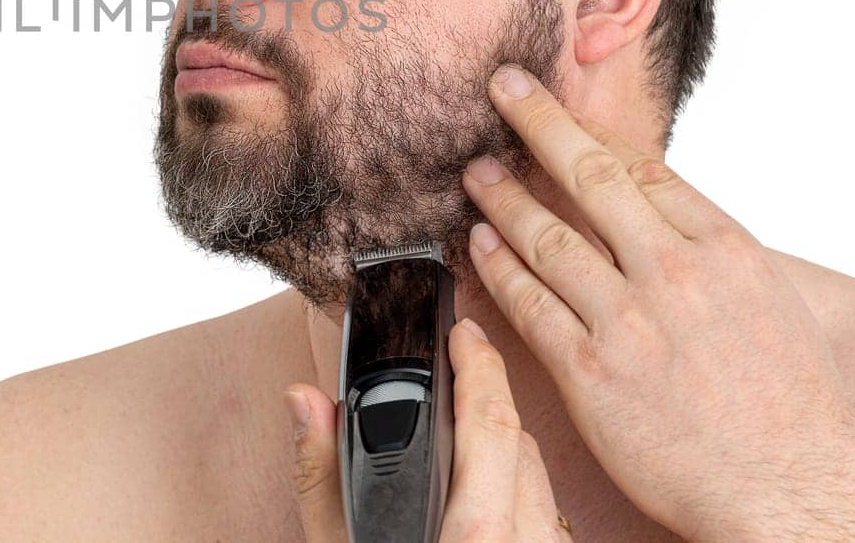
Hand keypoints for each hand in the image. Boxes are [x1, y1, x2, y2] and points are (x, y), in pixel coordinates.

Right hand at [285, 318, 571, 540]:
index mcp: (476, 539)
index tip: (464, 332)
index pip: (494, 423)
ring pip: (541, 483)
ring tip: (462, 441)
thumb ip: (322, 477)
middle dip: (488, 403)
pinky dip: (520, 497)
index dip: (481, 364)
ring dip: (507, 451)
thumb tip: (306, 401)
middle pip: (522, 446)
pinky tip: (484, 505)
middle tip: (456, 373)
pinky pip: (548, 521)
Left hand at [461, 63, 854, 540]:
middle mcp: (674, 272)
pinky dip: (497, 268)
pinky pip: (528, 304)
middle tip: (501, 88)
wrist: (792, 491)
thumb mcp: (771, 302)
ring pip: (547, 237)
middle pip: (590, 176)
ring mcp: (629, 321)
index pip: (645, 170)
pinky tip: (477, 243)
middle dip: (538, 122)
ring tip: (475, 171)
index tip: (561, 110)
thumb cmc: (791, 407)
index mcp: (725, 248)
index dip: (593, 134)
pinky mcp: (590, 372)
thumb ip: (711, 252)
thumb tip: (660, 216)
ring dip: (502, 196)